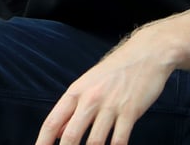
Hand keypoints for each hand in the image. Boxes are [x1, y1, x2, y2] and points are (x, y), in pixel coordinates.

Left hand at [34, 29, 174, 144]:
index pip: (53, 121)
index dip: (43, 140)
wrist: (146, 53)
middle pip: (72, 135)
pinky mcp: (130, 111)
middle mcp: (90, 98)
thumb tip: (58, 133)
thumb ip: (72, 109)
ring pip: (95, 141)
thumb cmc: (115, 70)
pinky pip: (120, 140)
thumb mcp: (88, 84)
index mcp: (76, 91)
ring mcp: (110, 105)